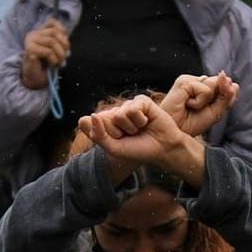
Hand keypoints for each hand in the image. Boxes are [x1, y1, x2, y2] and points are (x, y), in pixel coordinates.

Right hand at [19, 19, 69, 90]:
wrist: (35, 79)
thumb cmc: (45, 65)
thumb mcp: (56, 50)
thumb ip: (60, 42)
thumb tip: (67, 41)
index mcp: (40, 32)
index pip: (52, 22)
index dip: (62, 30)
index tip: (66, 44)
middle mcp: (34, 34)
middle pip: (54, 32)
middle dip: (64, 44)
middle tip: (66, 56)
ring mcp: (30, 41)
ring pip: (51, 41)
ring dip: (60, 53)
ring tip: (61, 62)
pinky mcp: (29, 50)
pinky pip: (47, 51)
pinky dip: (54, 59)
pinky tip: (53, 64)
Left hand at [80, 94, 204, 184]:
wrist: (163, 149)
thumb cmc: (138, 150)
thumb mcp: (113, 148)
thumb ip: (97, 135)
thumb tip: (92, 115)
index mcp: (104, 123)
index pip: (87, 122)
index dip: (103, 136)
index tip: (117, 141)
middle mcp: (114, 112)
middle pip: (103, 118)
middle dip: (117, 132)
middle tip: (130, 136)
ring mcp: (127, 105)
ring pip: (118, 114)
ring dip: (130, 127)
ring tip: (139, 129)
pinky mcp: (140, 100)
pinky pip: (132, 109)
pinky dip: (140, 120)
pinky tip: (147, 121)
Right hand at [161, 72, 238, 137]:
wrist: (174, 132)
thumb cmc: (192, 123)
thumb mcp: (216, 112)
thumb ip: (225, 95)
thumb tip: (225, 76)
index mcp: (208, 87)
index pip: (230, 86)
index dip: (226, 98)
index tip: (211, 110)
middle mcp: (200, 81)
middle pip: (223, 83)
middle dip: (217, 100)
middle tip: (200, 109)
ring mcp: (191, 80)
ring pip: (214, 84)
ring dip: (206, 102)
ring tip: (192, 107)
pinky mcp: (184, 81)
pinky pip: (204, 90)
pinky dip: (199, 102)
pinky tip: (187, 104)